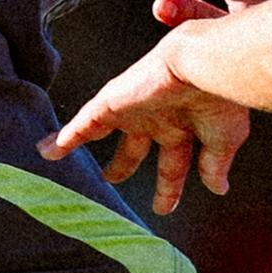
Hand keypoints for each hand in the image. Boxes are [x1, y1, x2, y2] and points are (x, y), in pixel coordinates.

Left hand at [43, 37, 252, 213]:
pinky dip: (65, 137)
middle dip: (123, 165)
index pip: (172, 164)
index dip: (168, 187)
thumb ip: (214, 164)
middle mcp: (158, 116)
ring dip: (78, 142)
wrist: (207, 65)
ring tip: (56, 154)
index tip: (164, 207)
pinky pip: (82, 123)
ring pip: (99, 129)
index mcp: (185, 126)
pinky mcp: (114, 101)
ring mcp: (134, 108)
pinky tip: (48, 151)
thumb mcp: (223, 140)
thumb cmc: (221, 98)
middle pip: (134, 147)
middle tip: (110, 178)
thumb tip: (218, 188)